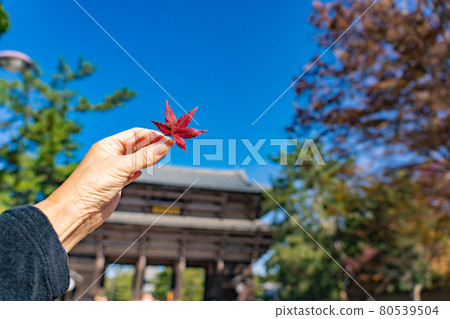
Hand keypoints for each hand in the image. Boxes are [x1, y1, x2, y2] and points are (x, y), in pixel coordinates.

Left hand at [35, 127, 172, 250]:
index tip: (169, 137)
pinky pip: (132, 173)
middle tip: (172, 146)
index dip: (153, 134)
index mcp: (108, 145)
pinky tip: (146, 171)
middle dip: (154, 144)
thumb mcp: (121, 167)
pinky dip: (141, 171)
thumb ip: (144, 157)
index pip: (135, 134)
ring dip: (150, 158)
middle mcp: (111, 155)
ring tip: (165, 156)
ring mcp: (114, 170)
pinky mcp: (116, 185)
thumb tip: (166, 146)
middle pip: (137, 145)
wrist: (77, 212)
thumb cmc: (92, 184)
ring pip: (137, 160)